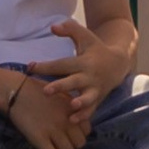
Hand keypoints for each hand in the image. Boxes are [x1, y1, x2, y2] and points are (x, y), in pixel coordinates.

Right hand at [5, 73, 84, 148]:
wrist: (18, 90)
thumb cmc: (39, 90)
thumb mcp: (61, 94)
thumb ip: (72, 108)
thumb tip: (77, 121)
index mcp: (73, 108)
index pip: (87, 130)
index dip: (79, 132)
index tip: (70, 131)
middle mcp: (67, 120)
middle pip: (80, 143)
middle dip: (72, 143)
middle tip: (61, 140)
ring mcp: (54, 130)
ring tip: (52, 144)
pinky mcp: (39, 138)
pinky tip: (44, 146)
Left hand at [41, 16, 135, 133]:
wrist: (118, 63)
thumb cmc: (96, 49)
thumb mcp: (85, 36)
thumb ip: (70, 29)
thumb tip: (52, 27)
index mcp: (83, 61)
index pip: (62, 64)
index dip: (46, 66)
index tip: (30, 67)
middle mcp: (89, 75)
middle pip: (73, 81)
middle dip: (60, 86)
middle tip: (46, 91)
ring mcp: (94, 89)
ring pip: (86, 98)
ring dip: (79, 103)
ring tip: (71, 106)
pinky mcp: (97, 99)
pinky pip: (91, 109)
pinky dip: (83, 116)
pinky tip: (73, 121)